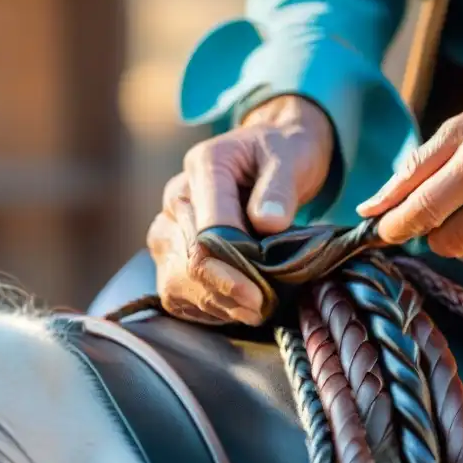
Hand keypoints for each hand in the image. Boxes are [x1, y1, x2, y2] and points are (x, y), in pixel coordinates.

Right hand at [148, 95, 333, 323]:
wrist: (272, 152)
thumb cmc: (282, 153)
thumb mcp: (292, 157)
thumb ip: (280, 187)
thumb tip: (267, 222)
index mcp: (204, 168)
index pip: (204, 232)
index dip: (229, 270)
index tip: (259, 294)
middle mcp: (177, 198)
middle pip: (186, 262)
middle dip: (225, 292)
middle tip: (261, 308)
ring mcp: (170, 226)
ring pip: (175, 282)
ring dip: (216, 303)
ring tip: (253, 310)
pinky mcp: (172, 251)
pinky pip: (177, 292)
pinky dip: (206, 306)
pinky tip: (235, 307)